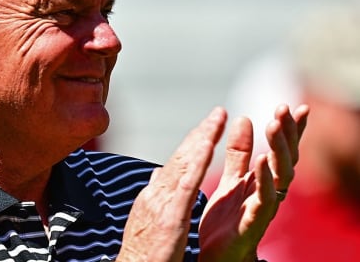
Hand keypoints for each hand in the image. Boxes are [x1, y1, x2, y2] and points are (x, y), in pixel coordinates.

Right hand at [117, 107, 226, 261]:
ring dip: (202, 139)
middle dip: (201, 133)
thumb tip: (157, 176)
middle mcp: (154, 195)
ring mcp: (160, 204)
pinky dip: (197, 161)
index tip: (208, 128)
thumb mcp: (149, 224)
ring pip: (184, 164)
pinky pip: (186, 184)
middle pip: (180, 158)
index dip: (193, 144)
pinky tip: (209, 145)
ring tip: (218, 119)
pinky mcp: (170, 217)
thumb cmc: (142, 257)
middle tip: (219, 113)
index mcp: (152, 198)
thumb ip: (155, 199)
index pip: (175, 166)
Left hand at [198, 104, 308, 261]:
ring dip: (278, 151)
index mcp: (262, 181)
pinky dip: (264, 181)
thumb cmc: (227, 221)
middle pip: (285, 160)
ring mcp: (263, 209)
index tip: (298, 106)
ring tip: (273, 126)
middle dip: (286, 134)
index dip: (292, 131)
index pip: (282, 152)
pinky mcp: (251, 224)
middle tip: (283, 109)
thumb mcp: (231, 180)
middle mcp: (269, 193)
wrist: (215, 258)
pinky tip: (260, 162)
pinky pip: (263, 201)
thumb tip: (243, 117)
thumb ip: (237, 153)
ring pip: (280, 178)